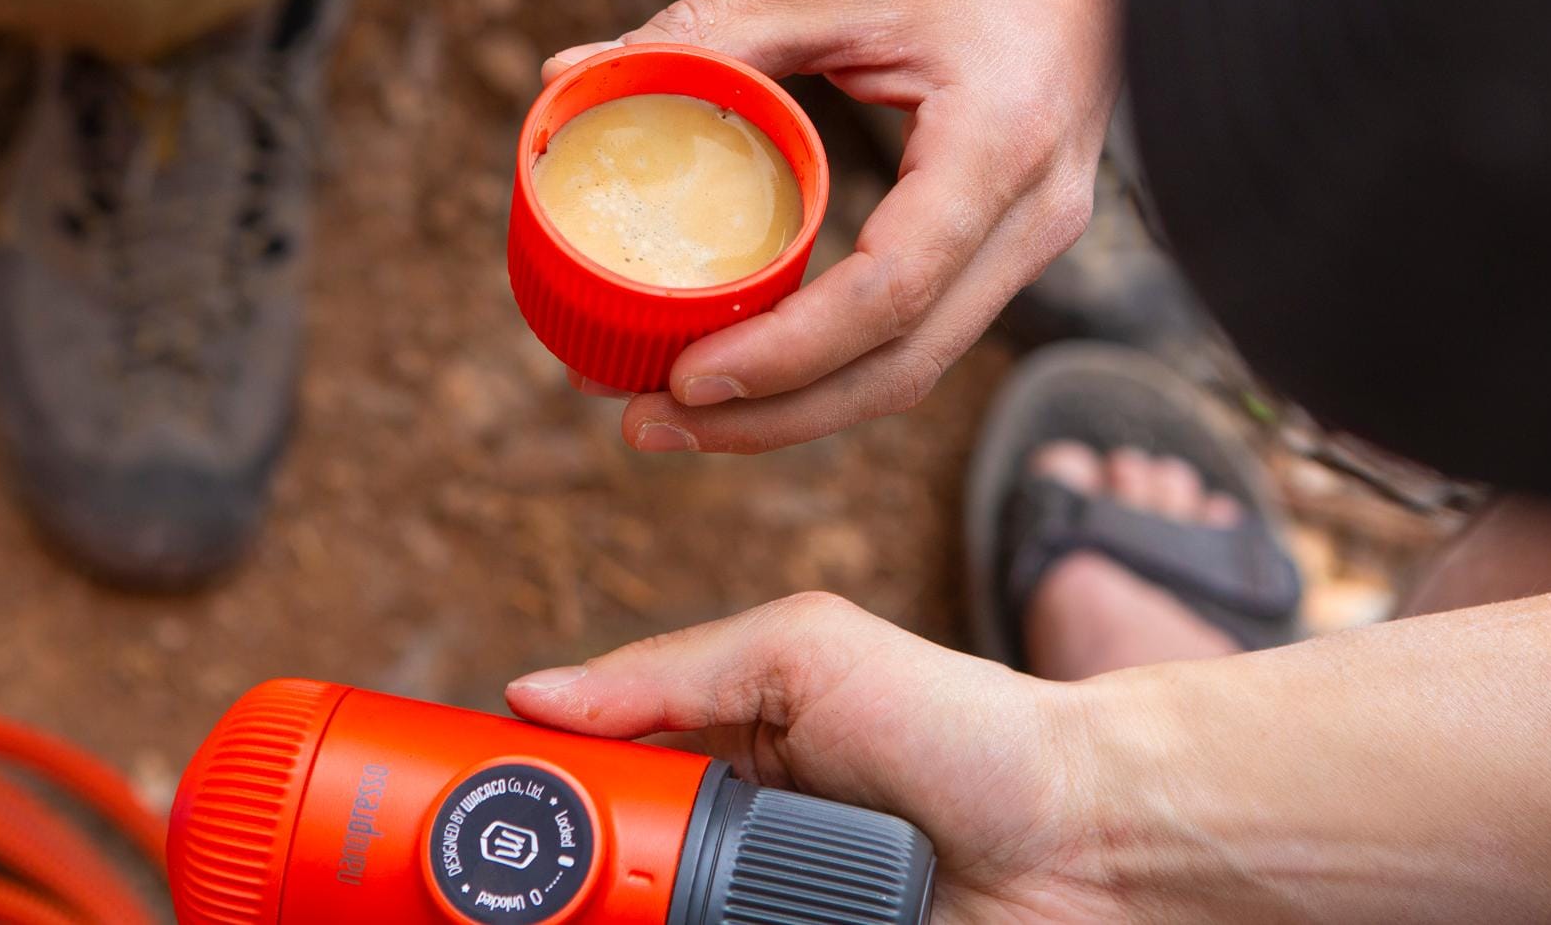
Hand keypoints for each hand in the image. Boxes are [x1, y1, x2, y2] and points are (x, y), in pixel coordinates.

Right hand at [506, 593, 1124, 922]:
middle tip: (526, 896)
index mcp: (722, 755)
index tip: (462, 823)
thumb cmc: (964, 725)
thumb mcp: (806, 653)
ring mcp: (765, 914)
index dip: (525, 805)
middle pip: (611, 884)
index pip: (592, 784)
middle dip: (569, 891)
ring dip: (622, 923)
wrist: (1088, 840)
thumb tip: (533, 693)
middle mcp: (734, 848)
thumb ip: (671, 669)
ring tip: (592, 917)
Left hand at [545, 0, 1125, 451]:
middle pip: (901, 367)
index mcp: (997, 147)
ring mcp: (1032, 245)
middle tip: (647, 425)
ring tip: (679, 415)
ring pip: (915, 369)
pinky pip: (922, 336)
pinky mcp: (1011, 251)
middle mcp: (1031, 219)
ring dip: (797, 410)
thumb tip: (569, 74)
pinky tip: (753, 368)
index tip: (685, 375)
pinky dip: (834, 368)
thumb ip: (711, 30)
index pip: (891, 290)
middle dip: (772, 419)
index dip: (785, 351)